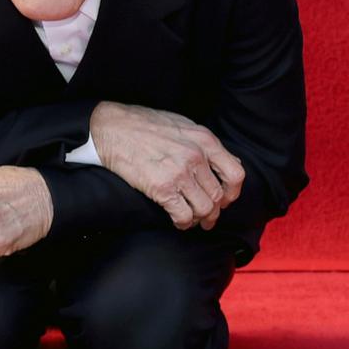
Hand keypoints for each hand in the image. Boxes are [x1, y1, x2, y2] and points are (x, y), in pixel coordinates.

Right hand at [89, 101, 244, 229]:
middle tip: (205, 217)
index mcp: (205, 140)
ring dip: (199, 219)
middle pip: (218, 196)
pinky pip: (183, 215)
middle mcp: (196, 156)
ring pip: (204, 209)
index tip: (224, 200)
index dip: (232, 193)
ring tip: (190, 219)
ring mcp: (180, 172)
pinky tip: (176, 220)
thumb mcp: (183, 125)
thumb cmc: (144, 125)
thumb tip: (228, 161)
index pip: (235, 174)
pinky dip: (182, 223)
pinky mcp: (162, 187)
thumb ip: (206, 144)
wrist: (112, 127)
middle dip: (213, 211)